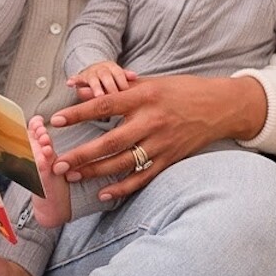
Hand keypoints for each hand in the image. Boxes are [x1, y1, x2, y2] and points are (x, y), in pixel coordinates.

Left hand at [48, 75, 265, 200]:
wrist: (219, 106)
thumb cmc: (180, 90)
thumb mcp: (148, 83)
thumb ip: (115, 87)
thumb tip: (79, 87)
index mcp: (144, 97)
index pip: (105, 105)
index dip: (79, 113)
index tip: (56, 120)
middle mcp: (152, 121)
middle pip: (111, 142)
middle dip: (82, 154)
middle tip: (57, 163)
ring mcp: (162, 143)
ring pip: (123, 162)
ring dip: (96, 172)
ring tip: (72, 176)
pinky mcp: (170, 159)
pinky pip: (143, 177)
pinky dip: (123, 187)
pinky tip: (104, 193)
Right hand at [67, 61, 136, 96]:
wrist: (95, 69)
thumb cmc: (111, 77)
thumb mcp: (119, 75)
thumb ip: (126, 76)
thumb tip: (135, 76)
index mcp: (112, 68)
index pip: (118, 73)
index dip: (122, 81)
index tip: (126, 92)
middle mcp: (101, 69)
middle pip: (106, 76)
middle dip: (109, 86)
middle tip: (114, 96)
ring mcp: (90, 73)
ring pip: (93, 79)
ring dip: (96, 87)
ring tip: (98, 95)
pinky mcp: (80, 78)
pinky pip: (76, 79)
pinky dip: (73, 80)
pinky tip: (69, 83)